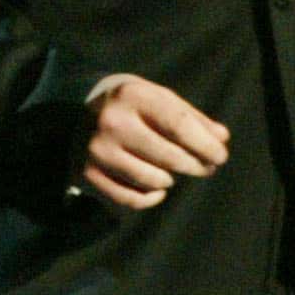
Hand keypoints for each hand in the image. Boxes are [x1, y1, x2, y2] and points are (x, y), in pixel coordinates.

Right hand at [77, 73, 228, 210]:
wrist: (73, 110)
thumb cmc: (131, 105)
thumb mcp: (159, 98)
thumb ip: (191, 118)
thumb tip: (221, 139)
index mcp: (133, 96)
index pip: (178, 124)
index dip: (205, 145)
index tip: (221, 156)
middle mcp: (112, 122)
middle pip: (168, 156)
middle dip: (195, 165)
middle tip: (207, 168)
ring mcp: (98, 150)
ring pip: (152, 180)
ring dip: (170, 179)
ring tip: (174, 172)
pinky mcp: (88, 174)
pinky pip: (131, 198)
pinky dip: (152, 197)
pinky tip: (159, 189)